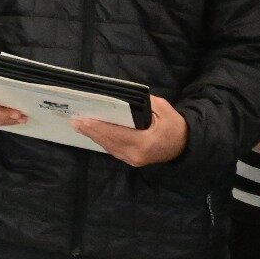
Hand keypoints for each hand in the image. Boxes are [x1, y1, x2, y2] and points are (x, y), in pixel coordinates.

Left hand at [73, 94, 188, 166]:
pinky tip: (92, 132)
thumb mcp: (164, 110)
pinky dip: (102, 140)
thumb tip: (124, 98)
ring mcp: (133, 160)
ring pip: (108, 147)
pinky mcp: (131, 160)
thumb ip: (146, 104)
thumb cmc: (174, 126)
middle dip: (91, 131)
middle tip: (75, 121)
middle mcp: (136, 154)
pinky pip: (112, 149)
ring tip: (79, 125)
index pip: (117, 134)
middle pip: (108, 141)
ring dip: (93, 136)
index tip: (84, 120)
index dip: (99, 127)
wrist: (184, 145)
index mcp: (145, 143)